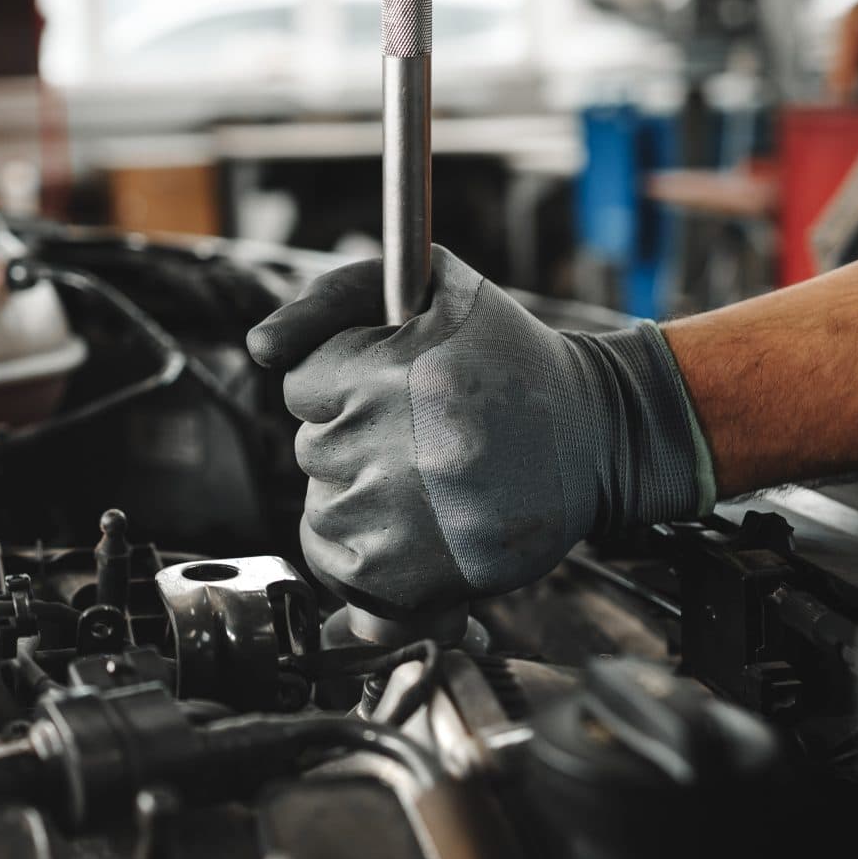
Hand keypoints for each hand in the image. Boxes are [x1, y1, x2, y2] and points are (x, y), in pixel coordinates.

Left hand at [246, 249, 712, 615]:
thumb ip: (333, 296)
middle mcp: (388, 441)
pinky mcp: (404, 572)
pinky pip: (336, 567)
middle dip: (358, 444)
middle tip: (428, 439)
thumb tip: (259, 347)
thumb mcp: (433, 285)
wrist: (598, 437)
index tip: (400, 393)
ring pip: (321, 507)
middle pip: (312, 450)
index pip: (301, 387)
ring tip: (429, 485)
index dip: (347, 389)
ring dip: (361, 499)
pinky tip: (414, 529)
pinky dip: (362, 554)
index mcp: (390, 368)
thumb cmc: (510, 359)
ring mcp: (392, 512)